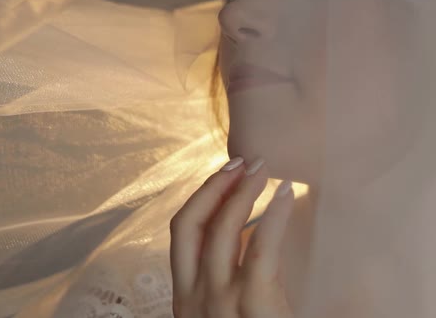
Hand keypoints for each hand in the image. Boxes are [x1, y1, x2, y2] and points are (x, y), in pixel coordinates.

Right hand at [170, 157, 294, 317]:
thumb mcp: (233, 307)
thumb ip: (237, 275)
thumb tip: (255, 231)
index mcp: (186, 295)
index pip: (182, 233)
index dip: (200, 197)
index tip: (224, 176)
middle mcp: (192, 298)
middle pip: (188, 224)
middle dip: (213, 186)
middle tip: (240, 163)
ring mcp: (219, 302)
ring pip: (220, 231)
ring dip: (240, 191)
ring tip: (262, 169)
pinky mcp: (253, 307)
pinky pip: (260, 250)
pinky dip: (273, 215)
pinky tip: (284, 193)